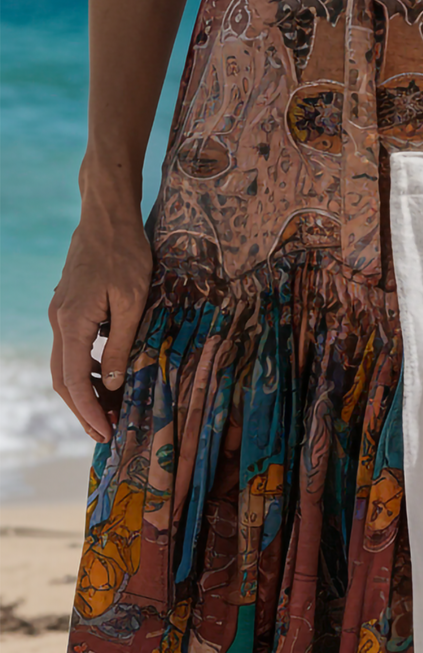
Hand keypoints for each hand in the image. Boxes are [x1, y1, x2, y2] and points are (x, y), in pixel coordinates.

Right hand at [48, 209, 151, 443]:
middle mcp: (59, 321)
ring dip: (84, 390)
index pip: (72, 381)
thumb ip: (121, 344)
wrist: (107, 218)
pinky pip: (72, 347)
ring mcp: (60, 314)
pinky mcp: (69, 307)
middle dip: (83, 409)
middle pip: (62, 378)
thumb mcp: (133, 303)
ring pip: (64, 364)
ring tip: (110, 410)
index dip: (88, 411)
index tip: (104, 433)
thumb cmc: (126, 255)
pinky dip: (85, 367)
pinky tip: (105, 376)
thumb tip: (111, 383)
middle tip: (105, 433)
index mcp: (72, 322)